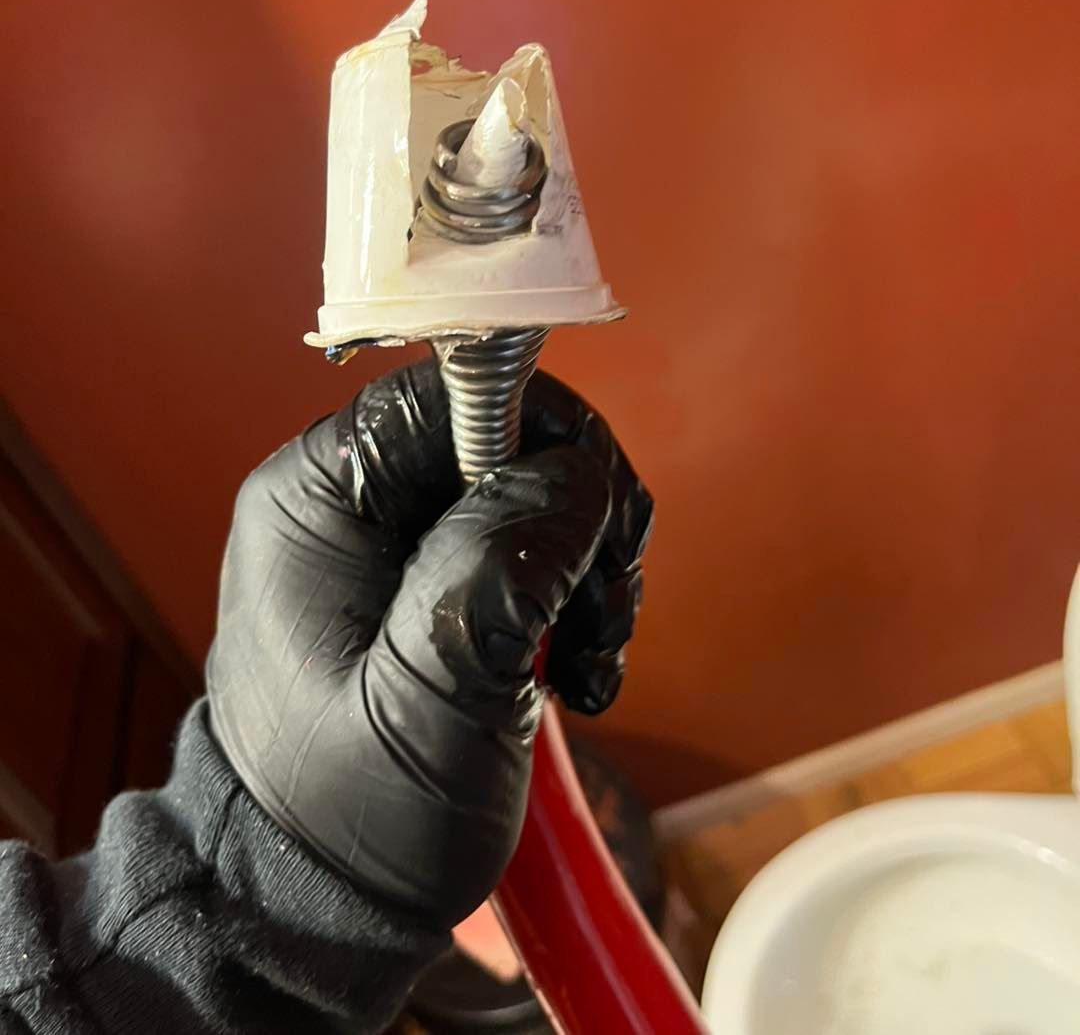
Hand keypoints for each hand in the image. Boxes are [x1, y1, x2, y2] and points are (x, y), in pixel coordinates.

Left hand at [206, 360, 651, 930]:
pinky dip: (572, 600)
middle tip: (605, 615)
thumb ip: (496, 570)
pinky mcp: (430, 586)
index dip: (549, 439)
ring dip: (588, 566)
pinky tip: (577, 671)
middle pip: (507, 436)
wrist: (318, 903)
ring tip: (591, 661)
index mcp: (321, 497)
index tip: (599, 531)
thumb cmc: (347, 818)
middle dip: (581, 517)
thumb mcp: (429, 698)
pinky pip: (526, 548)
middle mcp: (353, 502)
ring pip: (531, 491)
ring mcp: (392, 545)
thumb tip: (574, 474)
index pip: (456, 390)